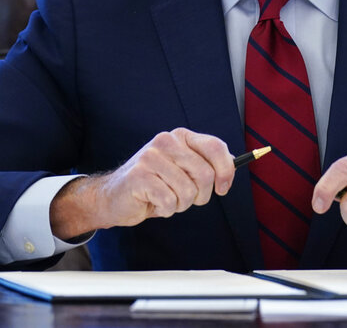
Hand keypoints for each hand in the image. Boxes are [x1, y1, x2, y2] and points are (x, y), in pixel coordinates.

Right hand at [51, 128, 233, 239]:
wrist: (114, 197)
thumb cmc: (154, 185)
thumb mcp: (182, 169)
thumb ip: (205, 164)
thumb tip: (232, 165)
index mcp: (180, 136)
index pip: (215, 147)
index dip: (226, 170)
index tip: (224, 188)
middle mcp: (166, 141)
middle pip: (205, 174)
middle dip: (200, 195)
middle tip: (186, 199)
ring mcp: (151, 157)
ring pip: (188, 191)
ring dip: (181, 204)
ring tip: (166, 199)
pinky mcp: (140, 176)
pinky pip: (170, 202)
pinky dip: (166, 210)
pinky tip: (153, 203)